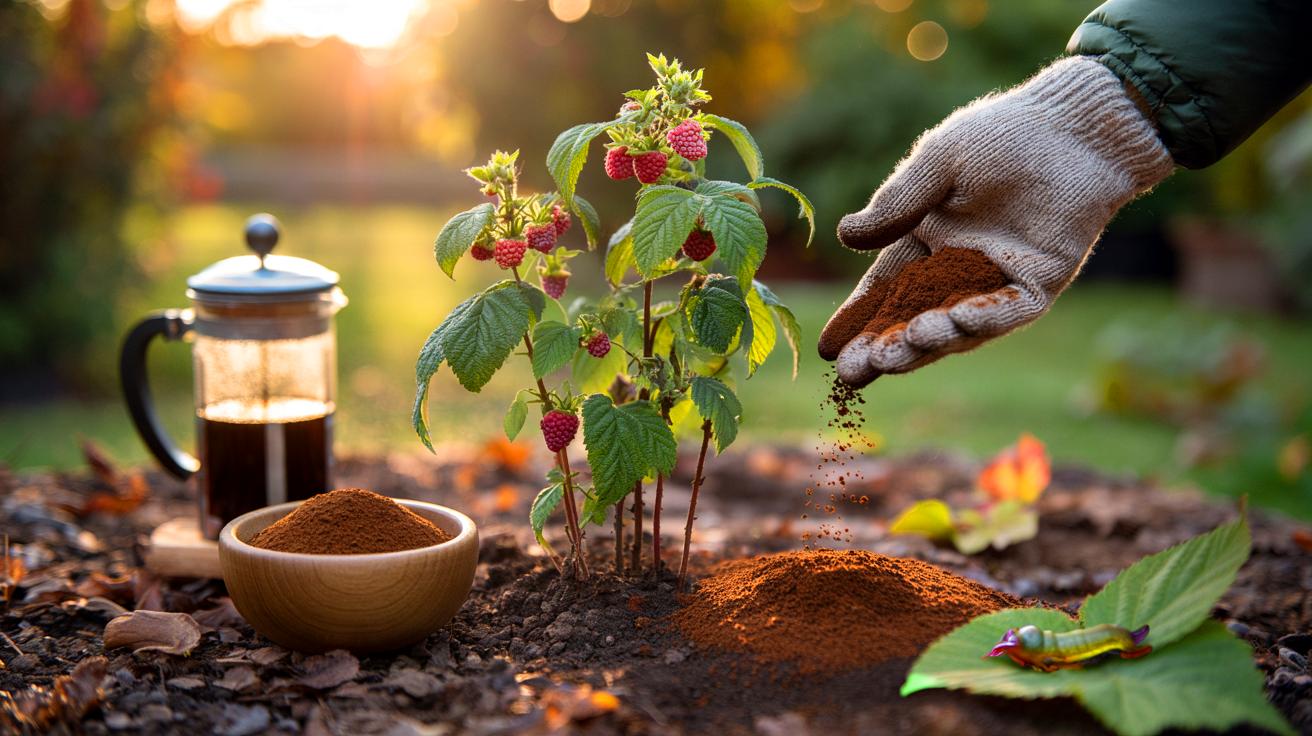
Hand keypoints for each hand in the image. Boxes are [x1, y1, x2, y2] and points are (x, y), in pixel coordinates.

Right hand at [818, 57, 1173, 386]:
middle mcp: (958, 269)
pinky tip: (956, 321)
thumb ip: (897, 204)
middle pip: (913, 319)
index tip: (830, 350)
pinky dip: (982, 319)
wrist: (1075, 127)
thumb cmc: (1003, 135)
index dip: (858, 320)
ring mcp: (997, 282)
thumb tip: (845, 237)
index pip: (884, 290)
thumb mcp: (938, 164)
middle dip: (884, 348)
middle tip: (855, 373)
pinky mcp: (1037, 285)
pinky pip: (1005, 312)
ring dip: (925, 343)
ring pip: (956, 326)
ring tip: (896, 353)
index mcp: (926, 241)